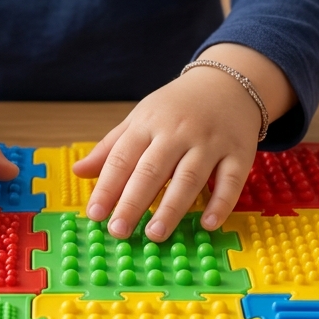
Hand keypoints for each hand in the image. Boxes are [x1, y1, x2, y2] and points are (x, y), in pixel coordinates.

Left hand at [73, 45, 294, 241]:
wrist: (228, 83)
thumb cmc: (176, 108)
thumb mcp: (140, 119)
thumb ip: (110, 148)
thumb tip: (78, 172)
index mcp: (148, 123)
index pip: (123, 157)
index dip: (107, 187)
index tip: (94, 214)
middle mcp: (178, 132)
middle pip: (152, 169)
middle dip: (133, 202)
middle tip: (118, 231)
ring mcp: (210, 142)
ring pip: (189, 177)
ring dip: (171, 208)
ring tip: (154, 235)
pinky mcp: (239, 153)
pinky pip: (231, 181)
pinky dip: (221, 203)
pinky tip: (209, 225)